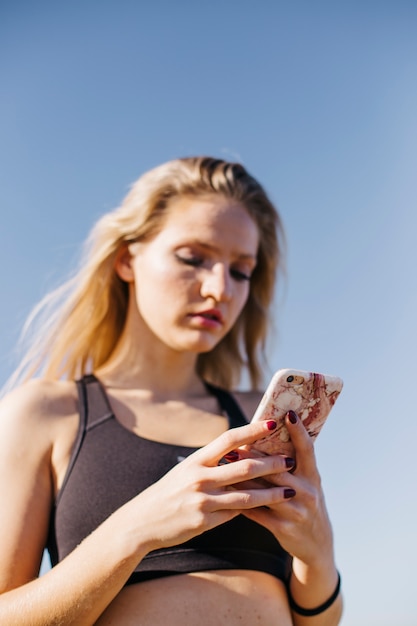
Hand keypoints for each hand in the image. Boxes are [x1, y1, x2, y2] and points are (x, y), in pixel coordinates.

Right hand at [125, 419, 297, 551]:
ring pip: (246, 495)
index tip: (272, 422)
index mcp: (196, 460)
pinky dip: (252, 511)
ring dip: (272, 492)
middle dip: (272, 463)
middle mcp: (199, 477)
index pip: (228, 438)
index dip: (251, 429)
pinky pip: (234, 515)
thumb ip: (212, 463)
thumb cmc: (168, 493)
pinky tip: (269, 510)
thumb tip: (241, 451)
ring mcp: (202, 501)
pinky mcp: (204, 522)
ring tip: (291, 490)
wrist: (142, 522)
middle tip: (291, 459)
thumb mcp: (186, 471)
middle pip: (244, 466)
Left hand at [241, 411, 334, 566]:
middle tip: (236, 446)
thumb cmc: (304, 501)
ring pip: (266, 491)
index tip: (288, 413)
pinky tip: (226, 492)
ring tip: (225, 467)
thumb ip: (290, 462)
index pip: (307, 449)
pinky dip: (241, 502)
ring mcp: (297, 511)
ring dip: (243, 479)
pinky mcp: (284, 528)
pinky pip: (258, 513)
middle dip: (255, 457)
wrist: (316, 543)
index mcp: (313, 475)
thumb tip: (265, 432)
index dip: (299, 431)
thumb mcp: (305, 481)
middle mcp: (308, 491)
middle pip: (278, 469)